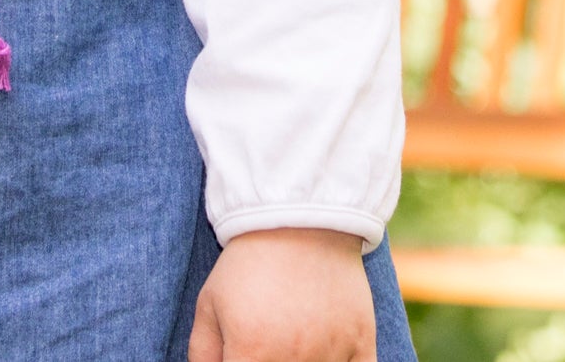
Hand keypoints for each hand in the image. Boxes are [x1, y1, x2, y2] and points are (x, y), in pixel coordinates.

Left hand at [190, 227, 373, 361]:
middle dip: (268, 361)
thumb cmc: (249, 261)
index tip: (244, 355)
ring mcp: (332, 354)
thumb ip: (202, 353)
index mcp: (252, 357)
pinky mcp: (362, 341)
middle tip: (269, 341)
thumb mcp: (210, 303)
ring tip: (296, 336)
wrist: (299, 217)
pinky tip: (329, 352)